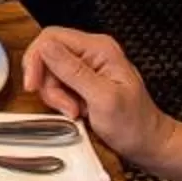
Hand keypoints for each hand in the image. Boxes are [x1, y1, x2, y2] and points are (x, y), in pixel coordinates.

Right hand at [22, 26, 174, 165]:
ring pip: (50, 74)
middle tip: (65, 106)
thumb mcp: (103, 98)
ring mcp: (86, 68)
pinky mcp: (82, 83)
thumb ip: (73, 71)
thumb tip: (45, 47)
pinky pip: (58, 86)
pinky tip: (77, 112)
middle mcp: (91, 53)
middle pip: (47, 56)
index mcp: (99, 48)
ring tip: (76, 112)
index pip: (51, 37)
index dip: (36, 59)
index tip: (33, 85)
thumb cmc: (134, 124)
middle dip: (48, 84)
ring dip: (56, 97)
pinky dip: (60, 102)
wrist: (148, 144)